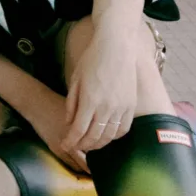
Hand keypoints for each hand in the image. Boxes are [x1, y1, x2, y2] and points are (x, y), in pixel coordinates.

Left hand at [63, 0, 149, 157]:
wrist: (116, 47)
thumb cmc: (92, 60)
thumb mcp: (75, 79)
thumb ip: (72, 103)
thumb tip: (70, 123)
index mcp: (89, 100)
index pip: (78, 130)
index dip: (70, 141)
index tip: (64, 145)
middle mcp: (106, 107)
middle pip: (94, 136)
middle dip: (83, 146)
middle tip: (76, 147)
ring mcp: (121, 107)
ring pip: (110, 135)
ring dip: (99, 144)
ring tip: (90, 145)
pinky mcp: (131, 105)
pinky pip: (124, 128)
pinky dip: (114, 136)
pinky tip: (107, 137)